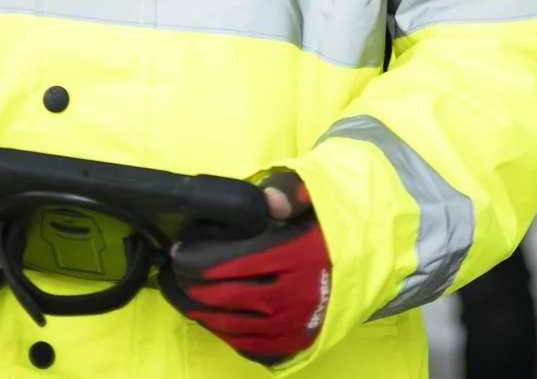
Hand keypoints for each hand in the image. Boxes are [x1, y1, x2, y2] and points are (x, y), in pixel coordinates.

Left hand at [167, 171, 331, 364]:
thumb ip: (287, 191)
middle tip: (170, 272)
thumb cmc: (326, 224)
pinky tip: (206, 316)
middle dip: (189, 285)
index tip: (176, 251)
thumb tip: (269, 201)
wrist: (365, 260)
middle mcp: (298, 295)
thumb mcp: (311, 196)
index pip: (234, 262)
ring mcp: (297, 325)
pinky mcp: (296, 343)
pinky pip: (248, 344)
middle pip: (226, 296)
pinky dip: (221, 332)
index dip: (197, 258)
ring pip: (232, 325)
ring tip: (178, 293)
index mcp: (299, 254)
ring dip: (198, 311)